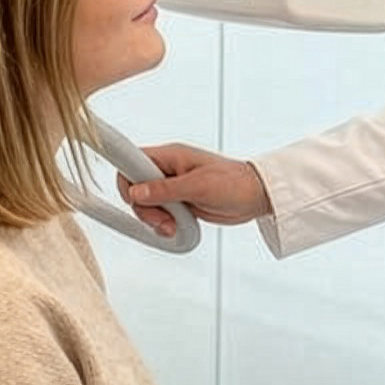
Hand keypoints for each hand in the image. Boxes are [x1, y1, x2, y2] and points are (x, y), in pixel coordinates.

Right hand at [118, 142, 271, 235]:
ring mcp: (173, 187)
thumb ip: (165, 189)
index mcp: (171, 156)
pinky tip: (175, 228)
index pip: (133, 162)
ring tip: (173, 227)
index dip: (127, 181)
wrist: (256, 197)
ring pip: (146, 204)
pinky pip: (160, 214)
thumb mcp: (199, 186)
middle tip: (163, 220)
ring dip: (155, 219)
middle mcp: (168, 170)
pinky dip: (163, 224)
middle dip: (145, 208)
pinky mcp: (179, 202)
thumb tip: (136, 192)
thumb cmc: (234, 183)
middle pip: (136, 188)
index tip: (135, 199)